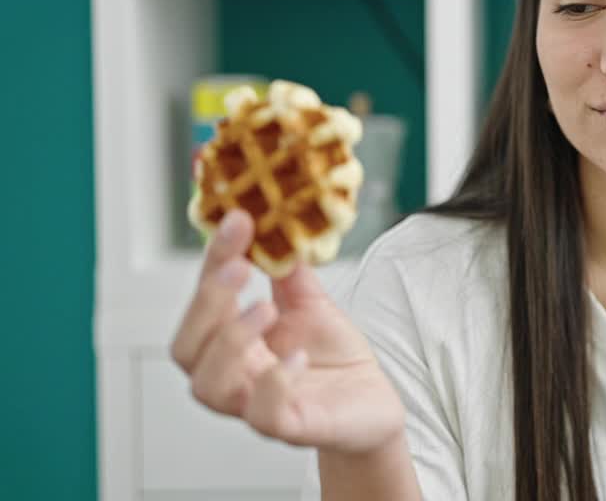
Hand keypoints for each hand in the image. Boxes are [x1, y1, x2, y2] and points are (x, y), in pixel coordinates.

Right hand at [170, 209, 405, 454]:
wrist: (374, 401)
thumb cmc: (333, 357)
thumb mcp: (312, 304)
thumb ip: (289, 272)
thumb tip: (275, 224)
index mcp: (233, 343)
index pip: (205, 302)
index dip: (213, 262)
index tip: (236, 222)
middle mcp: (234, 376)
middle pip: (187, 348)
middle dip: (207, 303)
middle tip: (239, 267)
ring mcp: (257, 405)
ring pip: (209, 387)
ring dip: (231, 342)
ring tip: (265, 309)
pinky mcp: (291, 428)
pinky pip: (262, 416)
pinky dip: (274, 383)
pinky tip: (297, 356)